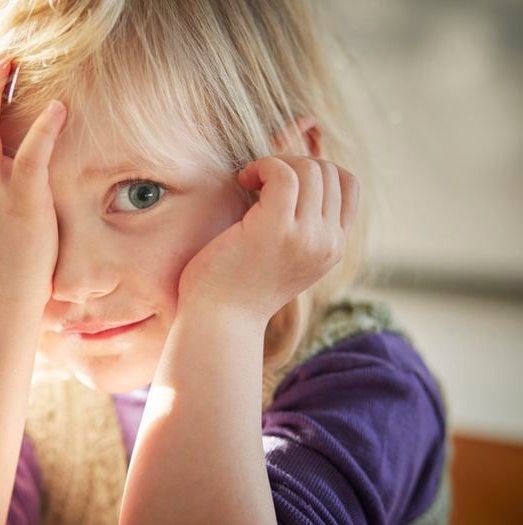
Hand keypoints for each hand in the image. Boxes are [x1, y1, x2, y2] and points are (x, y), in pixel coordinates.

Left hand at [177, 155, 359, 322]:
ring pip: (309, 169)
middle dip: (293, 163)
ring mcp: (305, 236)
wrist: (217, 320)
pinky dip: (263, 165)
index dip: (315, 170)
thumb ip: (300, 226)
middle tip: (259, 181)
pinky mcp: (276, 228)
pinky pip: (283, 173)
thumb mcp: (283, 255)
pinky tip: (243, 180)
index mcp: (332, 248)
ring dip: (276, 163)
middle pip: (329, 172)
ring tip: (250, 181)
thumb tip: (294, 176)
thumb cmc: (237, 285)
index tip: (280, 184)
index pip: (348, 186)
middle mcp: (327, 243)